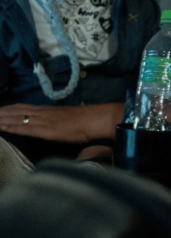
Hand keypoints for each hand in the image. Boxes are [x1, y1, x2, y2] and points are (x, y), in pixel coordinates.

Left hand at [0, 103, 117, 142]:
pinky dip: (8, 126)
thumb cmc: (87, 120)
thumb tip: (65, 118)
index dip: (11, 108)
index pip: (25, 107)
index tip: (1, 109)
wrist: (94, 120)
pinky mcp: (43, 130)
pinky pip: (21, 128)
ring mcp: (42, 120)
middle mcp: (42, 113)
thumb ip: (63, 118)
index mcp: (49, 110)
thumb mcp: (71, 117)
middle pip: (17, 110)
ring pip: (16, 117)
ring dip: (2, 117)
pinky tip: (0, 126)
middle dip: (2, 112)